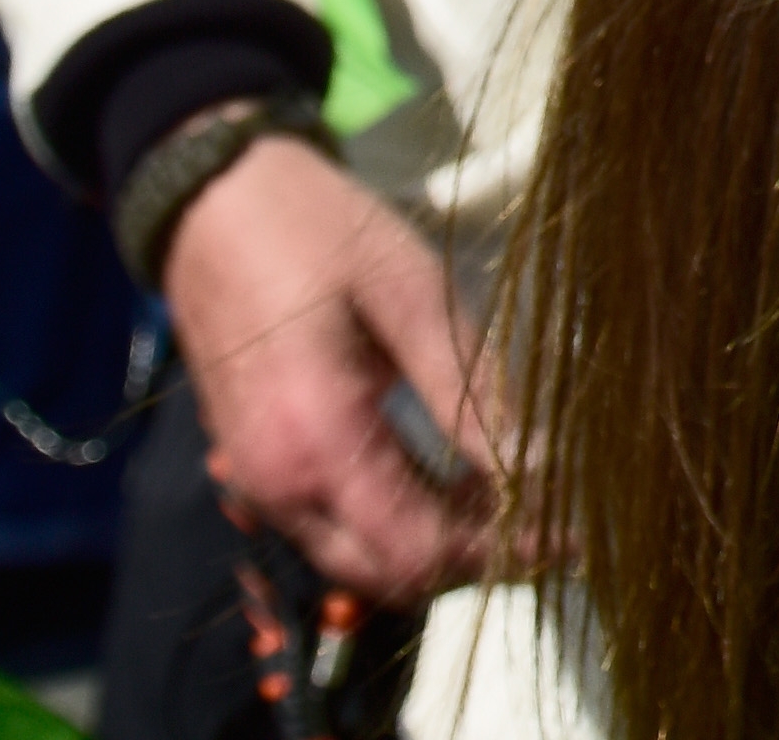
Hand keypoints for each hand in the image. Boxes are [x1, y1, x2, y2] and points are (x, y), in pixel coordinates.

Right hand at [164, 131, 528, 596]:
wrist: (213, 204)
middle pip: (390, 575)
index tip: (565, 531)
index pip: (419, 552)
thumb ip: (469, 391)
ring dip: (437, 543)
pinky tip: (452, 480)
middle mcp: (278, 485)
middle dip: (474, 558)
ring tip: (511, 493)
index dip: (498, 553)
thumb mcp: (411, 292)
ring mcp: (259, 483)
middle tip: (548, 516)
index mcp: (316, 441)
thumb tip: (538, 466)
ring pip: (362, 560)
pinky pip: (334, 528)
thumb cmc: (315, 231)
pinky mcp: (258, 469)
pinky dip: (396, 521)